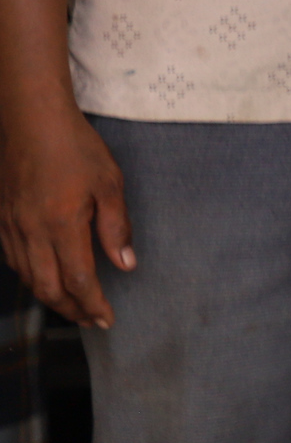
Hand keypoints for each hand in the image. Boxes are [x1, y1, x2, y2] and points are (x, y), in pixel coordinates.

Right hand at [0, 97, 134, 328]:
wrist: (31, 121)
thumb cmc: (75, 148)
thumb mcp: (109, 183)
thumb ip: (116, 227)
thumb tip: (126, 265)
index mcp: (62, 225)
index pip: (78, 279)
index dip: (93, 304)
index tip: (107, 319)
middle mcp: (31, 233)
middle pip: (49, 288)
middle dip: (72, 310)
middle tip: (91, 320)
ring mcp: (12, 228)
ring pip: (28, 278)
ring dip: (51, 298)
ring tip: (73, 306)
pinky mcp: (2, 220)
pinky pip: (14, 261)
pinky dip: (31, 278)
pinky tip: (45, 279)